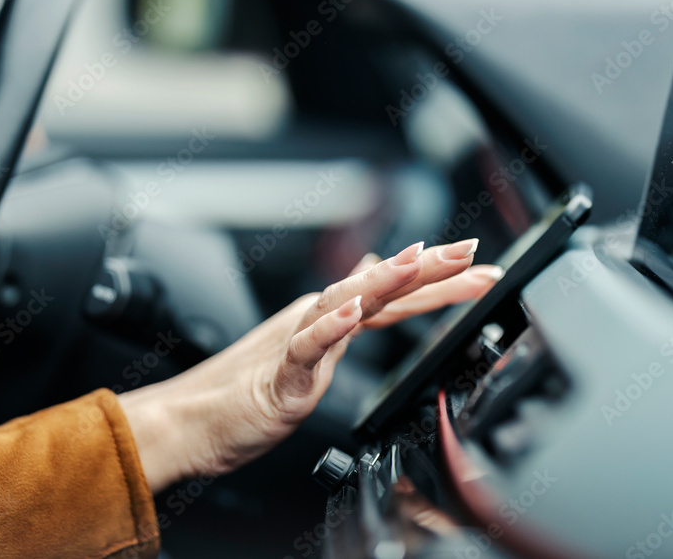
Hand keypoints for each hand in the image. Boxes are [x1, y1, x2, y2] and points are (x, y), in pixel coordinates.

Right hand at [118, 240, 501, 493]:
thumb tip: (372, 272)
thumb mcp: (311, 347)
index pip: (396, 296)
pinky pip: (304, 349)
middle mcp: (317, 321)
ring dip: (382, 281)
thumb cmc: (247, 389)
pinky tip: (352, 313)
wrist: (191, 421)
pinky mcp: (278, 378)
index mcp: (330, 319)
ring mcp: (297, 345)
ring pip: (343, 304)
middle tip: (469, 250)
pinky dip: (329, 329)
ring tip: (416, 260)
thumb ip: (347, 315)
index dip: (439, 280)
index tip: (481, 268)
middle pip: (380, 290)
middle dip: (428, 269)